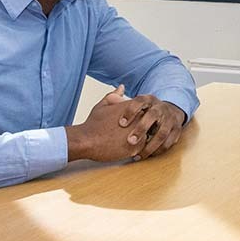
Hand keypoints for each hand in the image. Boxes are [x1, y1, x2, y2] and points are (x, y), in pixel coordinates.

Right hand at [66, 85, 185, 161]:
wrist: (86, 140)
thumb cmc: (93, 124)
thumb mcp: (103, 105)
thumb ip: (114, 95)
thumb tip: (122, 87)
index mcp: (133, 107)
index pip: (148, 110)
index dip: (146, 117)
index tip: (141, 122)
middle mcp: (139, 119)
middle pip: (153, 123)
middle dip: (152, 128)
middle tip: (145, 133)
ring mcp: (139, 134)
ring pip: (151, 137)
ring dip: (149, 141)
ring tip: (141, 145)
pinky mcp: (137, 148)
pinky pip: (145, 150)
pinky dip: (142, 152)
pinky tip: (134, 152)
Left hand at [121, 96, 186, 160]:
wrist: (171, 112)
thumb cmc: (147, 110)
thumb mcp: (135, 103)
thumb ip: (121, 101)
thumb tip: (111, 98)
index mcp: (149, 99)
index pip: (140, 101)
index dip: (130, 111)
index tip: (121, 123)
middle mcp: (161, 108)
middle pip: (152, 116)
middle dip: (141, 129)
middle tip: (130, 141)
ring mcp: (170, 119)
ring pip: (162, 132)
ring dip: (150, 145)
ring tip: (138, 155)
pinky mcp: (177, 130)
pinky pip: (169, 142)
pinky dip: (158, 151)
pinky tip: (147, 155)